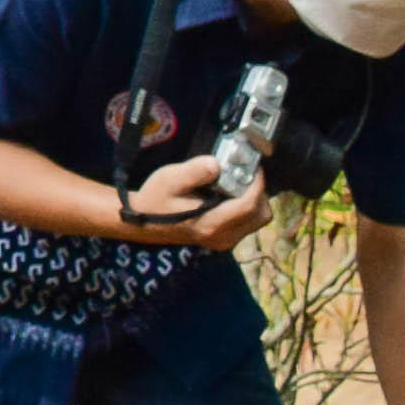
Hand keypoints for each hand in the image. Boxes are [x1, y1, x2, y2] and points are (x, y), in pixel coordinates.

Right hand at [116, 155, 270, 252]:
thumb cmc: (156, 199)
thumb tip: (217, 163)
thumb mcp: (170, 179)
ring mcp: (224, 241)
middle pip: (261, 215)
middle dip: (259, 192)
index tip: (253, 165)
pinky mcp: (224, 240)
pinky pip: (248, 223)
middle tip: (246, 173)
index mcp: (212, 223)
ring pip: (257, 220)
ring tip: (239, 182)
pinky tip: (231, 194)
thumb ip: (194, 171)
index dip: (257, 183)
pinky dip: (247, 207)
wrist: (143, 221)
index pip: (250, 206)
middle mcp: (223, 237)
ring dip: (254, 199)